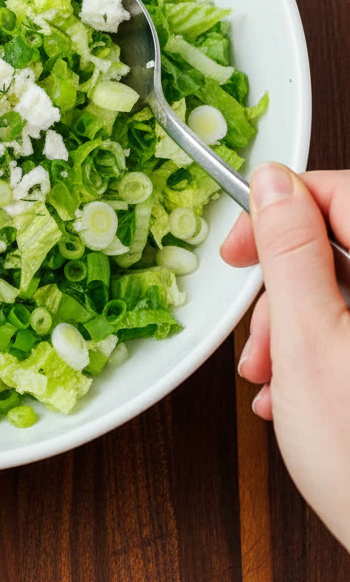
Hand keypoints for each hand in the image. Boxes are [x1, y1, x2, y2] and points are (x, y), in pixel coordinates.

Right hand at [221, 164, 349, 550]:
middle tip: (259, 334)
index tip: (243, 242)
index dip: (281, 207)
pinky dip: (324, 356)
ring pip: (347, 296)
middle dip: (285, 290)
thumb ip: (290, 249)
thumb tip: (274, 183)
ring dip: (297, 331)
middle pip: (342, 248)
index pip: (342, 194)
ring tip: (274, 382)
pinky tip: (301, 398)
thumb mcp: (308, 339)